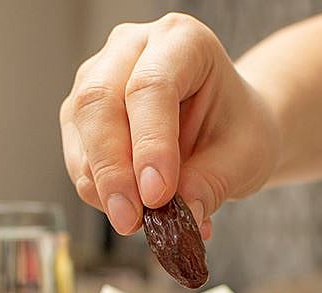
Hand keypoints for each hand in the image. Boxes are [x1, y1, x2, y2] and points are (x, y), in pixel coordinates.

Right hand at [60, 13, 279, 237]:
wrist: (226, 126)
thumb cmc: (237, 128)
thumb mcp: (244, 157)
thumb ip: (212, 184)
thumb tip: (180, 220)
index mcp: (182, 40)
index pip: (152, 86)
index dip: (150, 143)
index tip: (158, 195)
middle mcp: (132, 48)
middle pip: (100, 102)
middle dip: (112, 170)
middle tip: (131, 221)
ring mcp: (99, 78)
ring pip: (81, 129)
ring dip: (103, 185)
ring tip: (139, 222)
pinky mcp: (81, 115)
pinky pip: (78, 156)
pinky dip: (99, 192)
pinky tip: (131, 212)